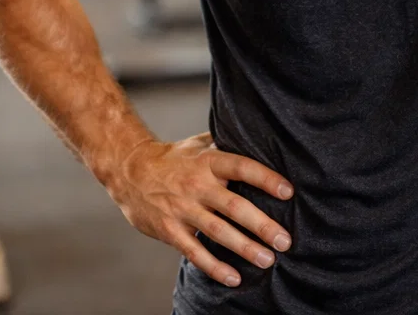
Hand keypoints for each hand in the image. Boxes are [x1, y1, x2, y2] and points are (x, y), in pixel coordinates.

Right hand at [108, 132, 293, 287]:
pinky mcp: (169, 230)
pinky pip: (194, 251)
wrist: (129, 170)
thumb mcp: (199, 144)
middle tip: (285, 240)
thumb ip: (226, 144)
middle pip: (234, 206)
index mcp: (207, 161)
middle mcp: (197, 185)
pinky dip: (214, 266)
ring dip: (244, 247)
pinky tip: (233, 277)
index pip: (242, 167)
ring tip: (267, 260)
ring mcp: (182, 209)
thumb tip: (260, 139)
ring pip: (217, 231)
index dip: (265, 179)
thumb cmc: (173, 158)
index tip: (288, 192)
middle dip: (261, 224)